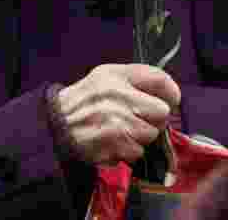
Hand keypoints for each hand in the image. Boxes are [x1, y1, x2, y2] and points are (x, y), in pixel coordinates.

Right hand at [51, 64, 180, 165]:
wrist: (56, 126)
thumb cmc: (85, 102)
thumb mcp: (105, 77)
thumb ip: (135, 78)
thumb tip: (168, 92)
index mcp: (116, 75)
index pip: (159, 79)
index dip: (171, 92)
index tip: (169, 100)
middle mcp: (118, 95)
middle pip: (162, 111)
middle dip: (153, 119)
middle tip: (137, 119)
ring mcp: (118, 120)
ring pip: (151, 134)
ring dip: (140, 137)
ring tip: (120, 131)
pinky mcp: (115, 143)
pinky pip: (138, 151)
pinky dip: (128, 151)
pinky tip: (113, 143)